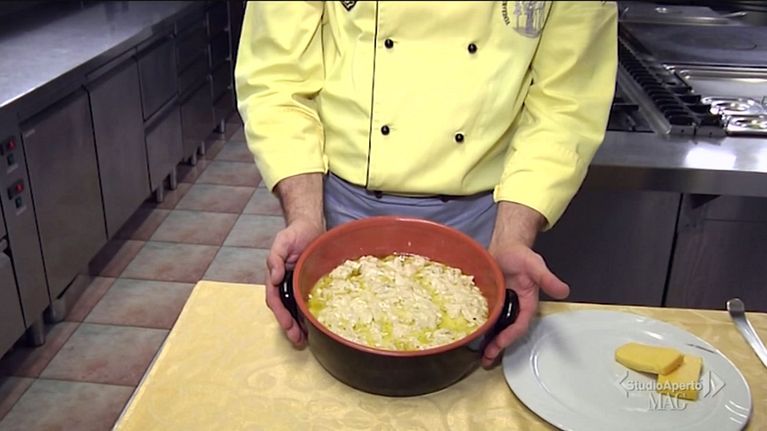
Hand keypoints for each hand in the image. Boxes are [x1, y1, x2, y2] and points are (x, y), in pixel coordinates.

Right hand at [265, 217, 323, 346]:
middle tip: (298, 340)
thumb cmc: (293, 234)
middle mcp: (284, 284)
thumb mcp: (281, 242)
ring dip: (298, 326)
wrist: (309, 227)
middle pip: (284, 309)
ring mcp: (296, 286)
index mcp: (275, 277)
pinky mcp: (308, 285)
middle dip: (289, 326)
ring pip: (295, 310)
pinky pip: (306, 303)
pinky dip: (307, 316)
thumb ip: (275, 258)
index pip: (275, 299)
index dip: (281, 314)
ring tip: (304, 340)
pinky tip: (314, 326)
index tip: (288, 326)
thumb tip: (273, 277)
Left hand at [482, 243, 568, 367]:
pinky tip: (472, 335)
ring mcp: (501, 305)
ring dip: (489, 342)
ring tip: (481, 357)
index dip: (510, 335)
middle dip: (498, 346)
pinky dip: (481, 327)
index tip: (500, 344)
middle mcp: (514, 307)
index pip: (520, 324)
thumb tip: (563, 291)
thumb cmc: (521, 255)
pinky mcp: (490, 301)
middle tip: (487, 359)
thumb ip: (547, 278)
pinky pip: (485, 317)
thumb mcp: (535, 265)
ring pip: (496, 327)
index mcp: (527, 303)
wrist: (505, 247)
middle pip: (507, 331)